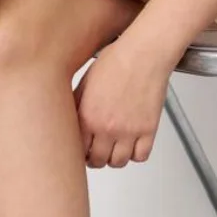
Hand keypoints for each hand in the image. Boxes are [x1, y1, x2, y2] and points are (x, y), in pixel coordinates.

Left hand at [72, 34, 172, 168]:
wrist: (144, 54)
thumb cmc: (116, 61)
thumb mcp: (85, 82)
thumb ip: (77, 105)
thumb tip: (68, 119)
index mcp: (88, 116)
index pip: (78, 150)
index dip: (79, 151)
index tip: (82, 149)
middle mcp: (107, 127)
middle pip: (98, 161)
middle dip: (95, 158)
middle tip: (97, 151)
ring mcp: (128, 131)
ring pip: (118, 162)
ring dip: (115, 158)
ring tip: (114, 147)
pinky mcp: (148, 130)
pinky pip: (140, 156)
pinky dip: (136, 154)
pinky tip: (132, 143)